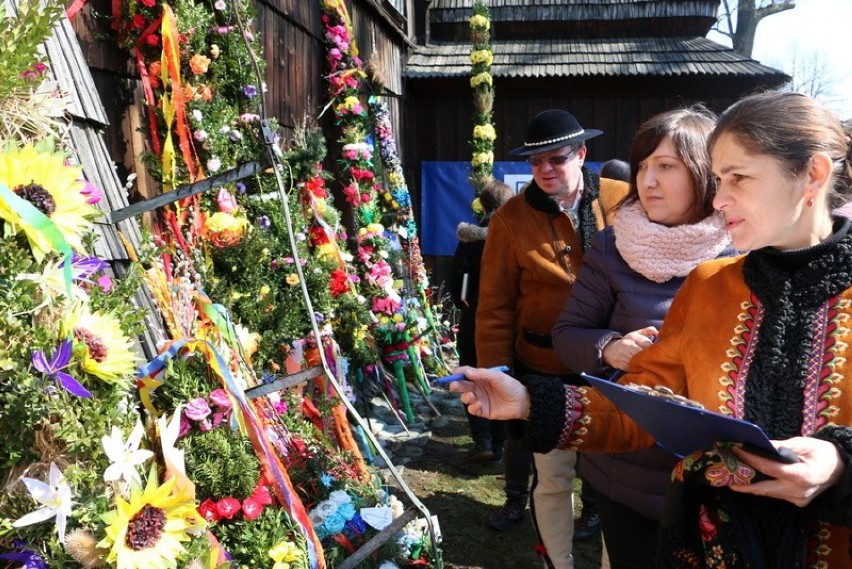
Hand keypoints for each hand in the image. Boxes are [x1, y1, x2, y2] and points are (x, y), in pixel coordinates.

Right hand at [447, 366, 530, 419]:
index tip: (453, 373)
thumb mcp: (497, 376)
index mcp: (481, 378)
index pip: (466, 374)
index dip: (459, 373)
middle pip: (463, 386)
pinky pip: (472, 409)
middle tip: (453, 385)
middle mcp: (478, 388)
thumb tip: (466, 372)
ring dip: (465, 396)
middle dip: (457, 385)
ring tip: (471, 396)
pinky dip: (473, 407)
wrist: (522, 402)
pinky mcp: (483, 411)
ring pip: (465, 398)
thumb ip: (481, 374)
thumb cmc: (510, 386)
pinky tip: (478, 404)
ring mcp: (480, 399)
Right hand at [602, 326, 657, 370]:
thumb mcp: (637, 334)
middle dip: (649, 357)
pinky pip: (633, 368)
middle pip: (643, 353)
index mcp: (632, 337)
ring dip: (644, 364)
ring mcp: (623, 355)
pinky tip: (640, 368)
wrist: (611, 350)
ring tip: (648, 364)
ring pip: (639, 362)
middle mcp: (627, 345)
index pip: (648, 344)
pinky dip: (638, 369)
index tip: (656, 351)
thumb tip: (658, 332)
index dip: (653, 349)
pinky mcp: (621, 364)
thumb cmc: (628, 342)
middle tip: (654, 359)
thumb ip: (648, 330)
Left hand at [728, 437, 844, 506]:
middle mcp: (799, 492)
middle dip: (742, 483)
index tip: (736, 450)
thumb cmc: (822, 452)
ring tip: (730, 477)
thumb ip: (780, 446)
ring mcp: (797, 499)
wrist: (840, 468)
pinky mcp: (796, 502)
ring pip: (768, 493)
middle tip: (723, 475)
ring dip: (750, 485)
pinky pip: (775, 494)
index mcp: (803, 476)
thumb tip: (758, 444)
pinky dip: (762, 487)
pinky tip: (749, 481)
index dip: (750, 459)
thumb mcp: (803, 443)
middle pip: (764, 488)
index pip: (769, 468)